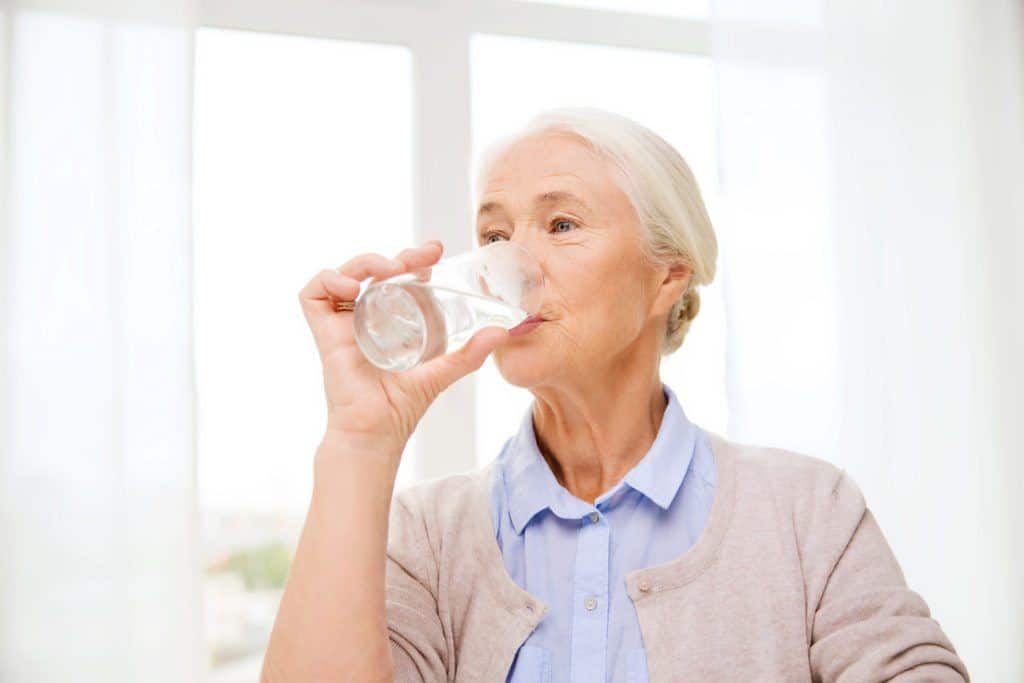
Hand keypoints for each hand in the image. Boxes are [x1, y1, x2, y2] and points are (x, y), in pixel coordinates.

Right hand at [299, 240, 510, 458]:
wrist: (375, 433)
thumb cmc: (401, 407)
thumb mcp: (441, 372)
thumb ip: (469, 354)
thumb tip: (502, 332)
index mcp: (388, 319)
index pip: (396, 277)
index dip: (413, 258)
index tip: (435, 251)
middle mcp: (364, 316)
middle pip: (373, 270)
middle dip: (395, 255)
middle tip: (420, 258)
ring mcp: (342, 322)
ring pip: (344, 273)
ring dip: (365, 261)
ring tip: (389, 270)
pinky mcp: (323, 332)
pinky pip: (313, 294)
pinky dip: (329, 280)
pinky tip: (352, 288)